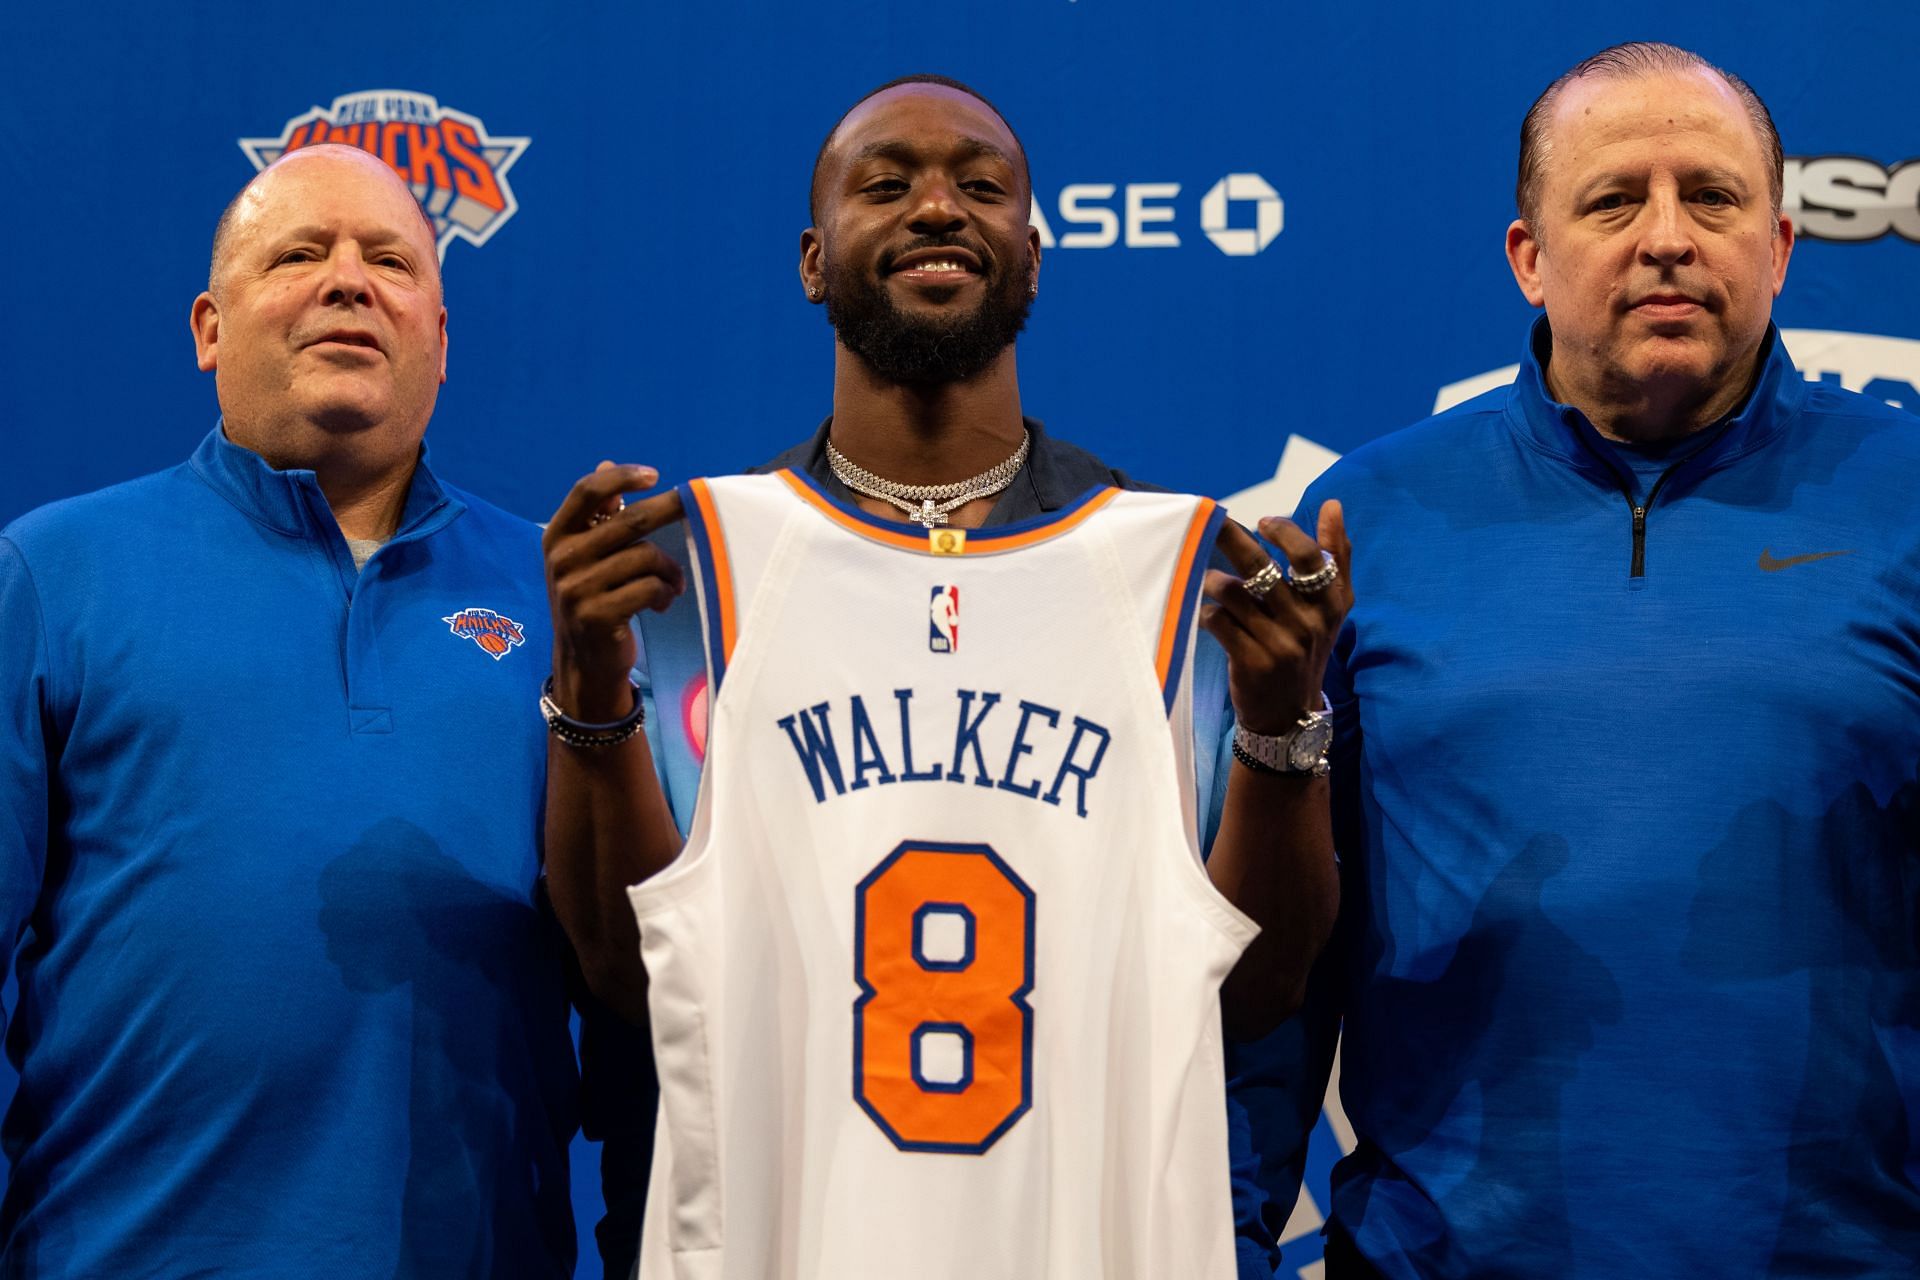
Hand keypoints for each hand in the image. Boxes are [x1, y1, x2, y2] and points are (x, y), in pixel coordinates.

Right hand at [543, 462, 686, 721]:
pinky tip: (661, 604)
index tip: (654, 475)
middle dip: (669, 511)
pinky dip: (665, 594)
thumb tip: (607, 463)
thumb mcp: (585, 555)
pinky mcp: (597, 615)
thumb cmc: (591, 597)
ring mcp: (577, 588)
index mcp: (557, 535)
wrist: (582, 660)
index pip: (586, 491)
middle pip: (630, 521)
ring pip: (646, 557)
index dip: (621, 477)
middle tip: (698, 508)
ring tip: (672, 585)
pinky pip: (650, 588)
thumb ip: (598, 514)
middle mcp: (562, 558)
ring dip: (670, 570)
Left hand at [1201, 501, 1352, 735]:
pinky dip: (1206, 612)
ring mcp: (1280, 644)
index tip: (1264, 521)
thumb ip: (1337, 556)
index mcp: (1330, 603)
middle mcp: (1308, 623)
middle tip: (1211, 521)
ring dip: (1214, 580)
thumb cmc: (1307, 647)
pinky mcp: (1253, 662)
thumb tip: (1333, 505)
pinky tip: (1205, 613)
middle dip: (1233, 539)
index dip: (1286, 533)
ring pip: (1235, 593)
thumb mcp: (1332, 608)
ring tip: (1205, 576)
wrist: (1290, 714)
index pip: (1311, 558)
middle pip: (1264, 569)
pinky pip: (1219, 622)